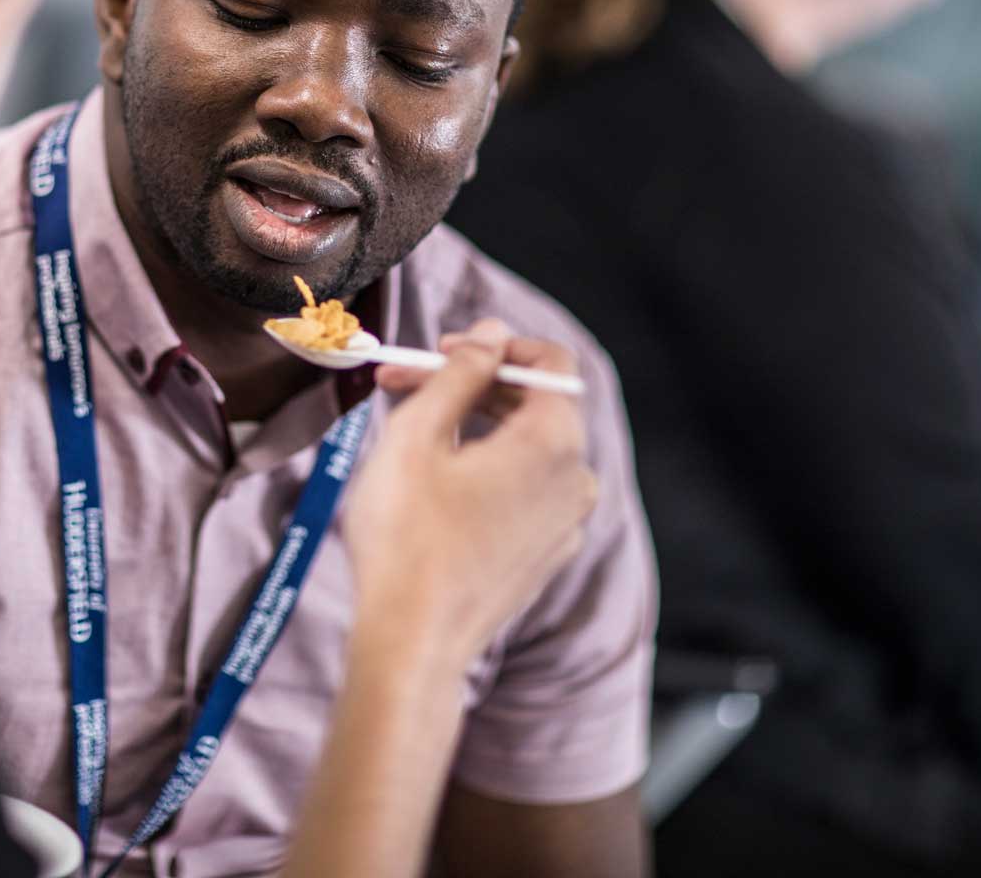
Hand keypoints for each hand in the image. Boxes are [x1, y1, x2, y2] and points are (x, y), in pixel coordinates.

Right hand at [341, 320, 598, 674]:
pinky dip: (488, 473)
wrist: (412, 645)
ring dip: (474, 428)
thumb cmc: (407, 538)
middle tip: (403, 387)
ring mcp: (567, 523)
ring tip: (411, 436)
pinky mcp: (547, 555)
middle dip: (471, 386)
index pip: (549, 362)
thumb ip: (460, 373)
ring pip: (528, 449)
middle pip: (536, 404)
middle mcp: (578, 480)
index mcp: (555, 441)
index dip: (492, 347)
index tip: (439, 353)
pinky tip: (435, 487)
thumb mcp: (418, 435)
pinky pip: (526, 491)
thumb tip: (493, 334)